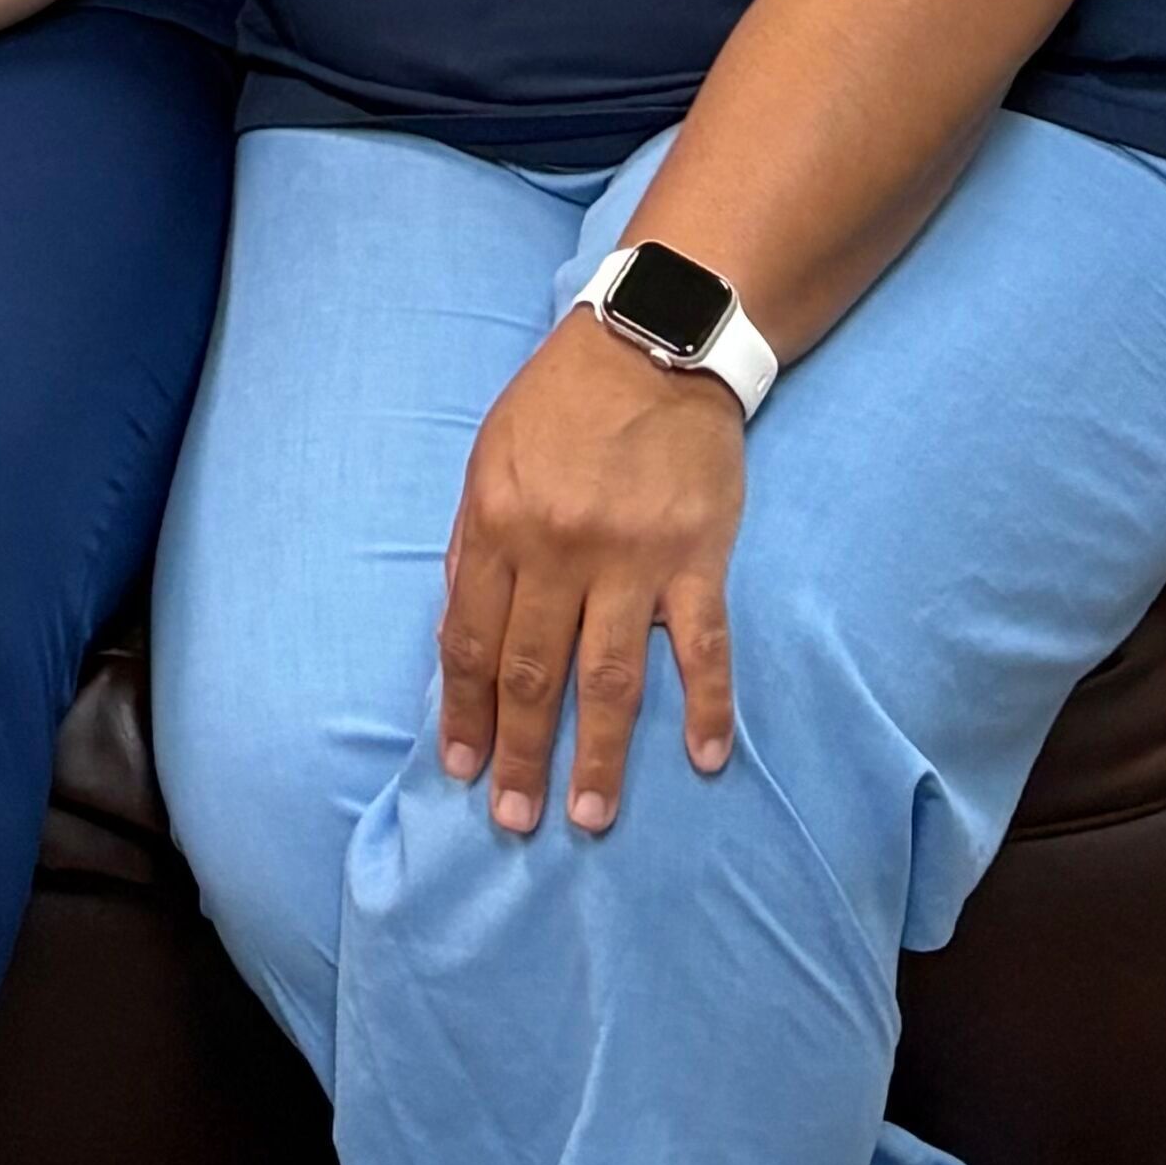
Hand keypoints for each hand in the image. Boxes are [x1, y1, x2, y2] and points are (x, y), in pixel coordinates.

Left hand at [440, 302, 745, 836]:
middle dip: (520, 754)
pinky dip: (708, 707)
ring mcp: (632, 558)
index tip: (460, 770)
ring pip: (609, 678)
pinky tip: (704, 759)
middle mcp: (559, 548)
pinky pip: (704, 647)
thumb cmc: (561, 402)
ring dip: (598, 755)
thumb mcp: (490, 456)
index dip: (464, 712)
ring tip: (590, 816)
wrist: (655, 343)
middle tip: (514, 822)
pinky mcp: (697, 557)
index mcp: (500, 521)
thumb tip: (458, 632)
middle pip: (533, 673)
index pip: (472, 641)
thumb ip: (472, 542)